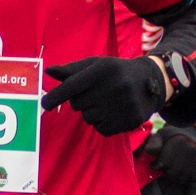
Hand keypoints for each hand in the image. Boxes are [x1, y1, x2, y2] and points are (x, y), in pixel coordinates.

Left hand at [43, 55, 166, 135]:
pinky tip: (113, 112)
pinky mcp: (130, 120)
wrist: (150, 80)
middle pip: (78, 105)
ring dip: (91, 113)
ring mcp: (124, 104)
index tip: (44, 105)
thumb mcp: (96, 65)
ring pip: (88, 118)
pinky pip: (101, 129)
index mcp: (103, 69)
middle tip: (94, 93)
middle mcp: (114, 86)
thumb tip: (49, 71)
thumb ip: (72, 70)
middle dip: (80, 101)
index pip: (73, 85)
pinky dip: (103, 123)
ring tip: (106, 102)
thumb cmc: (115, 71)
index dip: (56, 96)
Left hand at [140, 124, 195, 182]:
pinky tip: (182, 170)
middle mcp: (189, 151)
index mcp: (178, 142)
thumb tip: (148, 152)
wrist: (192, 133)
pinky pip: (190, 180)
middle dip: (166, 170)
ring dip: (175, 176)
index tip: (155, 163)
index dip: (155, 165)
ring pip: (180, 178)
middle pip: (170, 173)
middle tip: (166, 164)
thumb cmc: (172, 136)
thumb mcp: (160, 135)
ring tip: (174, 167)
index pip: (161, 164)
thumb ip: (153, 143)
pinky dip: (185, 178)